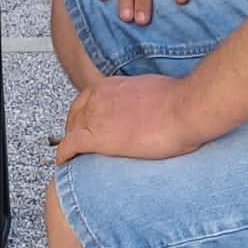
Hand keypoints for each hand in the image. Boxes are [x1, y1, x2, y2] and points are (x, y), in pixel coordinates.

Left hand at [53, 74, 199, 164]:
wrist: (184, 108)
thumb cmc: (179, 102)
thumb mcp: (154, 92)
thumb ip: (143, 100)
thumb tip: (149, 110)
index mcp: (112, 85)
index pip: (86, 99)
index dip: (83, 115)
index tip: (86, 124)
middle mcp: (99, 97)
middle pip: (75, 114)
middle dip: (74, 128)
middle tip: (77, 143)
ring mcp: (96, 116)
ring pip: (71, 130)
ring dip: (70, 143)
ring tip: (72, 156)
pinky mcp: (97, 137)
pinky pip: (70, 146)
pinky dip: (64, 154)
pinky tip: (63, 162)